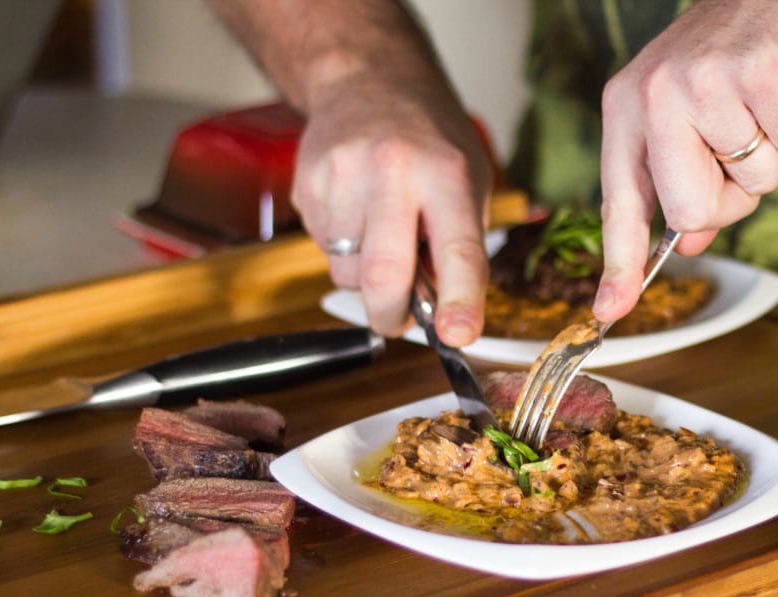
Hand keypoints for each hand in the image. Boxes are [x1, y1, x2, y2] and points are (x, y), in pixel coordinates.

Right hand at [296, 72, 492, 345]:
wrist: (368, 79)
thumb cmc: (429, 139)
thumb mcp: (470, 182)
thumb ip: (460, 246)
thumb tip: (445, 315)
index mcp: (446, 174)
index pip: (457, 249)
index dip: (459, 300)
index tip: (458, 335)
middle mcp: (393, 172)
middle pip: (383, 274)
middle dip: (390, 315)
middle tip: (398, 320)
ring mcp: (342, 176)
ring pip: (348, 271)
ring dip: (365, 277)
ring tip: (380, 236)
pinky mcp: (307, 183)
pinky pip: (324, 249)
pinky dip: (343, 249)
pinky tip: (355, 213)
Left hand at [594, 0, 777, 321]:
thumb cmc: (741, 56)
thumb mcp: (692, 113)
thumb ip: (684, 180)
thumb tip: (685, 245)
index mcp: (628, 106)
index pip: (620, 202)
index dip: (618, 263)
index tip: (609, 312)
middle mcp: (656, 95)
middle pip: (691, 211)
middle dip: (730, 195)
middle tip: (742, 143)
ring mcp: (707, 83)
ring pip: (753, 183)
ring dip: (775, 155)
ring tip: (768, 101)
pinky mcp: (764, 75)